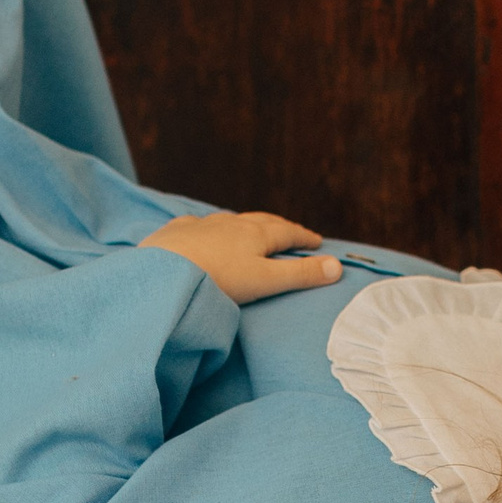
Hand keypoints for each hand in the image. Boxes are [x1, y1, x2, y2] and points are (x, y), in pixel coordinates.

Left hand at [139, 211, 343, 306]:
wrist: (163, 270)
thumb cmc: (218, 279)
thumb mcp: (265, 281)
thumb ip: (301, 275)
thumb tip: (338, 266)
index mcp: (256, 234)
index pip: (287, 233)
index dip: (304, 238)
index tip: (317, 242)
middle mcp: (231, 223)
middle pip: (262, 221)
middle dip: (280, 227)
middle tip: (292, 233)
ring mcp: (203, 225)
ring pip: (231, 221)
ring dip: (247, 226)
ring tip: (253, 232)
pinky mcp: (178, 232)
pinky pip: (200, 225)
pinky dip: (212, 228)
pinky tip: (206, 230)